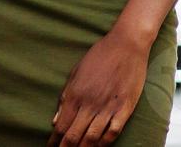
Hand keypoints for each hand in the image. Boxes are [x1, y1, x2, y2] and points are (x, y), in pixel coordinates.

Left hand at [46, 28, 150, 145]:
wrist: (126, 44)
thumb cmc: (100, 56)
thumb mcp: (76, 72)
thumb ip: (65, 97)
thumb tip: (54, 120)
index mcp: (75, 94)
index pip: (61, 126)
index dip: (55, 141)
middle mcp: (90, 103)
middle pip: (74, 136)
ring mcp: (108, 107)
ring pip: (92, 138)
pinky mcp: (124, 108)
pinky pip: (113, 132)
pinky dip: (105, 144)